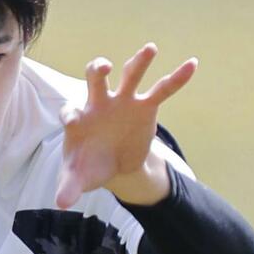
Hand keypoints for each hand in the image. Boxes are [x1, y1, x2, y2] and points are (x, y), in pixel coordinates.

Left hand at [55, 43, 196, 210]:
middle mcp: (99, 103)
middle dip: (98, 70)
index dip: (70, 114)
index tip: (72, 120)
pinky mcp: (145, 107)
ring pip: (129, 75)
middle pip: (95, 79)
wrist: (114, 165)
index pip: (70, 110)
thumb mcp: (78, 179)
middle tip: (103, 67)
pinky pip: (162, 89)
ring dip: (138, 62)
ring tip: (150, 49)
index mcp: (78, 118)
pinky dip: (177, 78)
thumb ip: (69, 187)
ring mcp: (123, 102)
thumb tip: (62, 203)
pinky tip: (192, 64)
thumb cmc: (90, 166)